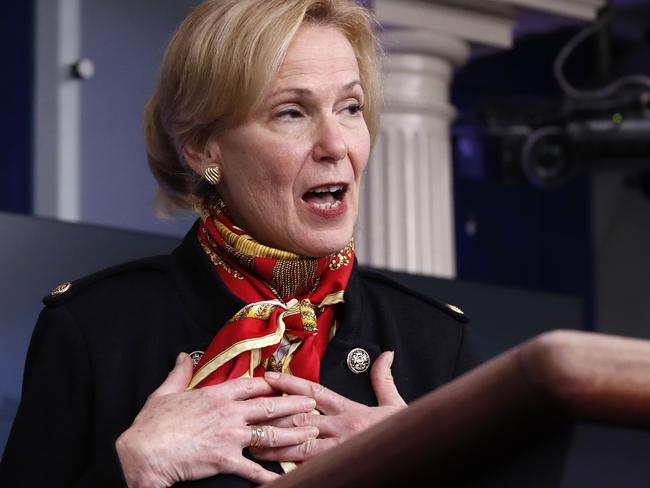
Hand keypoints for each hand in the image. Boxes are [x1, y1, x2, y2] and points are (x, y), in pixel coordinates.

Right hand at [116, 353, 318, 486]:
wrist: (144, 453)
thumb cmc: (152, 424)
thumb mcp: (165, 392)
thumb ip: (179, 373)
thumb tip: (183, 357)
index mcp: (216, 395)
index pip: (252, 385)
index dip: (272, 383)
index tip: (286, 383)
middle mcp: (229, 413)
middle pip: (269, 406)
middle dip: (294, 404)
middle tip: (312, 403)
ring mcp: (230, 437)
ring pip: (270, 434)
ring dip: (293, 433)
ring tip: (311, 433)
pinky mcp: (226, 460)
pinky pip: (254, 469)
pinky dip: (271, 475)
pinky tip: (285, 477)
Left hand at [251, 351, 405, 461]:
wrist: (416, 453)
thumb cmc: (402, 431)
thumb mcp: (395, 402)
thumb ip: (383, 378)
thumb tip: (386, 353)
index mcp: (349, 409)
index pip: (313, 392)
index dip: (289, 383)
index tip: (269, 377)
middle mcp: (340, 427)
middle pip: (299, 418)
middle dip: (273, 416)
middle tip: (250, 412)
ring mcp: (339, 449)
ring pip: (300, 445)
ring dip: (275, 445)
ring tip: (252, 445)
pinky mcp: (340, 466)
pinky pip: (310, 468)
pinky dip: (292, 469)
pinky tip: (273, 472)